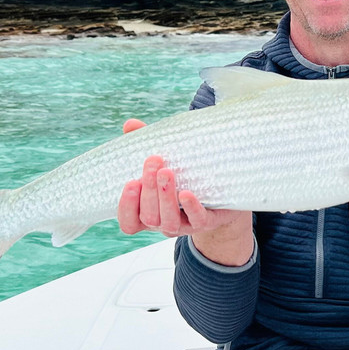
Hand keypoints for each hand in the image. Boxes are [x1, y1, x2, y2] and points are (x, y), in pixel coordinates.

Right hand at [115, 120, 252, 265]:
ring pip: (168, 222)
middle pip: (148, 216)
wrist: (222, 191)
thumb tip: (130, 124)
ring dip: (165, 198)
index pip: (128, 222)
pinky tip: (187, 194)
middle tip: (154, 161)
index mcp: (147, 211)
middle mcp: (162, 222)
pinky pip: (197, 220)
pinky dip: (191, 208)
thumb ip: (144, 144)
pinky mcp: (206, 222)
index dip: (126, 206)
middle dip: (149, 189)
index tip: (131, 182)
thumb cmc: (183, 174)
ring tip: (167, 172)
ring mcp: (184, 225)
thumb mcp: (163, 160)